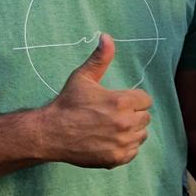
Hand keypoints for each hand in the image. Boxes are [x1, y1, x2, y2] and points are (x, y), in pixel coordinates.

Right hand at [38, 34, 152, 168]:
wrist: (51, 133)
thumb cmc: (67, 103)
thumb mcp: (83, 77)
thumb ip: (100, 58)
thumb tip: (106, 36)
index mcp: (122, 102)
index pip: (145, 99)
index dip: (132, 99)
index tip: (117, 102)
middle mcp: (126, 123)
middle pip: (145, 117)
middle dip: (132, 114)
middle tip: (111, 115)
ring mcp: (122, 142)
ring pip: (141, 134)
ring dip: (131, 131)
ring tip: (110, 127)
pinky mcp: (117, 158)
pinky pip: (133, 151)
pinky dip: (125, 147)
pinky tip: (108, 140)